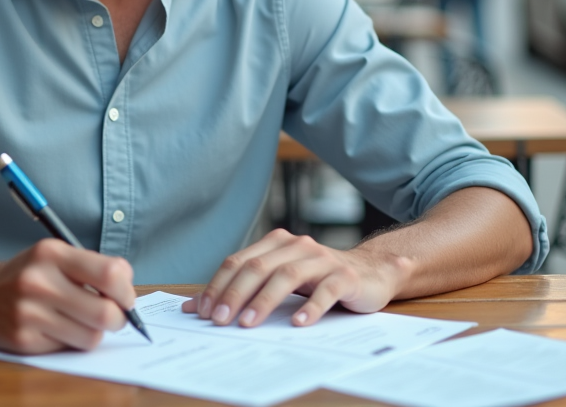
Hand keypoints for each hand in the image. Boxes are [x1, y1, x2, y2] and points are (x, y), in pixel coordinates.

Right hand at [0, 238, 135, 353]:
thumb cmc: (26, 274)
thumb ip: (90, 267)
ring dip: (96, 332)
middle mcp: (39, 282)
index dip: (126, 289)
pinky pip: (68, 347)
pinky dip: (72, 340)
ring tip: (84, 321)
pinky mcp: (24, 340)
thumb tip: (127, 289)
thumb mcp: (53, 255)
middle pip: (106, 313)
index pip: (110, 273)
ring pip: (91, 336)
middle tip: (114, 315)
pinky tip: (58, 328)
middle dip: (119, 318)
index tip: (124, 295)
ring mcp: (30, 313)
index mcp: (52, 253)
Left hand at [181, 228, 408, 327]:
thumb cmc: (318, 279)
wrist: (371, 273)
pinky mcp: (345, 276)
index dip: (219, 285)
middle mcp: (297, 246)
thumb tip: (194, 307)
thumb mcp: (279, 280)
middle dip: (235, 294)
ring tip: (249, 323)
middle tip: (220, 319)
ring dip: (265, 300)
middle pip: (258, 266)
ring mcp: (322, 260)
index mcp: (277, 243)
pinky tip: (298, 322)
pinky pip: (326, 290)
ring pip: (287, 275)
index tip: (203, 311)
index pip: (239, 261)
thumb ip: (243, 288)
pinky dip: (310, 306)